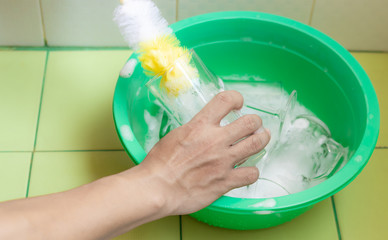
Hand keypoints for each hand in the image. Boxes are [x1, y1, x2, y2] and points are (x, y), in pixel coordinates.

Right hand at [140, 90, 270, 214]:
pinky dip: (252, 171)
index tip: (238, 104)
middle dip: (255, 122)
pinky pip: (251, 174)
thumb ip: (195, 130)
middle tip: (254, 125)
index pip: (226, 100)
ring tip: (261, 139)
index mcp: (200, 125)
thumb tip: (204, 130)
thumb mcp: (176, 135)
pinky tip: (247, 171)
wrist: (157, 188)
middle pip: (250, 122)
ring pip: (257, 144)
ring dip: (262, 139)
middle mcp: (215, 140)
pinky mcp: (225, 181)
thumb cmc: (160, 164)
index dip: (237, 98)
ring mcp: (223, 161)